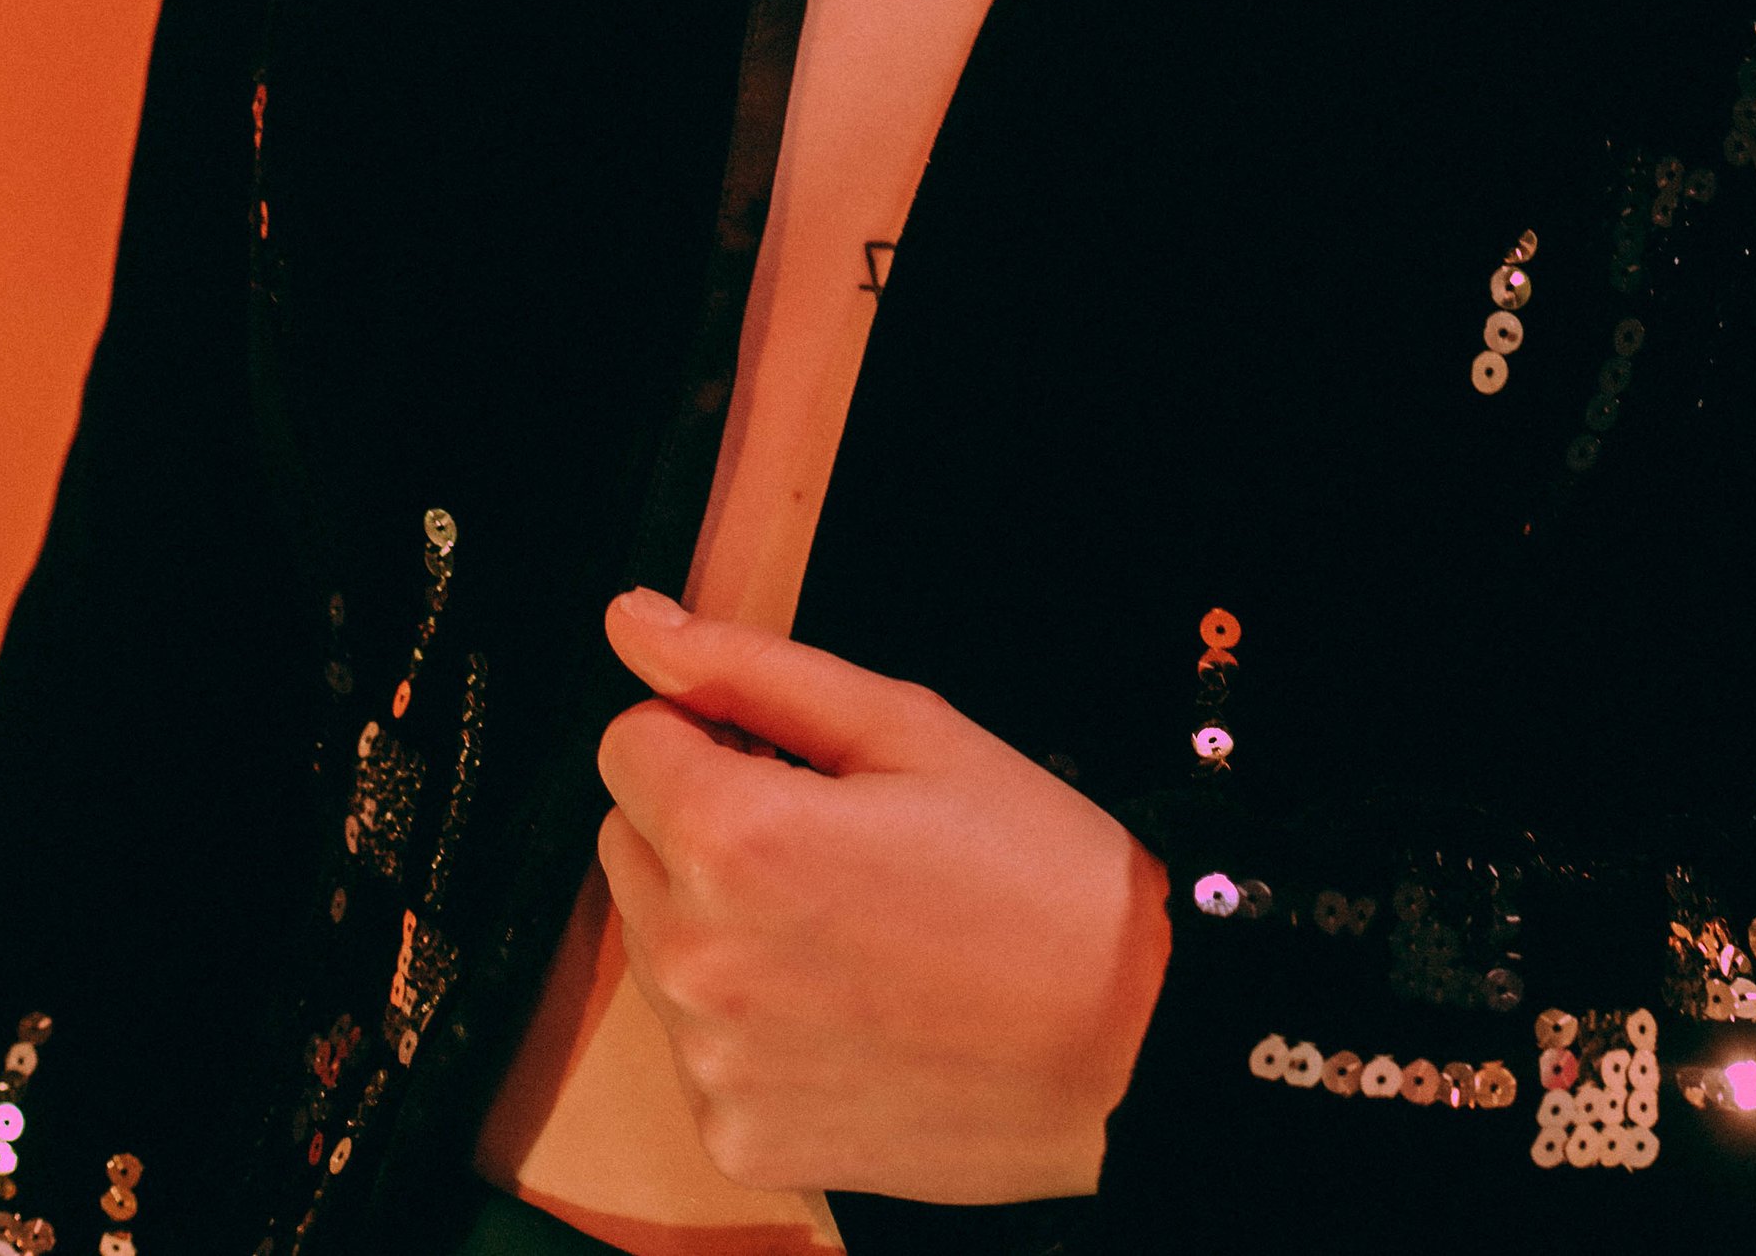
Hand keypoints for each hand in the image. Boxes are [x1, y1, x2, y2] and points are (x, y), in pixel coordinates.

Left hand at [595, 591, 1171, 1202]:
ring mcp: (712, 1062)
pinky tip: (849, 1009)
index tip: (785, 758)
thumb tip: (630, 618)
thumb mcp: (907, 730)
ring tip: (850, 927)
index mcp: (733, 837)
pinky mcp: (737, 1137)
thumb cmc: (1032, 869)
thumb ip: (749, 667)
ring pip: (657, 946)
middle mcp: (697, 959)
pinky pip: (699, 1047)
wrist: (1127, 1044)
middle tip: (831, 841)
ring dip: (720, 921)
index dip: (707, 732)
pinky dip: (751, 1023)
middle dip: (703, 824)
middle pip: (629, 844)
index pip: (628, 744)